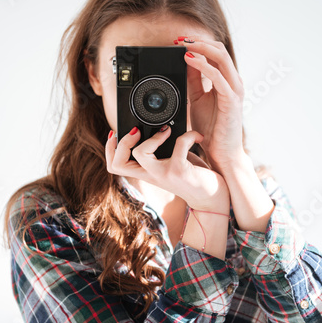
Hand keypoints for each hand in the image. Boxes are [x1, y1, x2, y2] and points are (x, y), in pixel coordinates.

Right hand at [105, 126, 229, 211]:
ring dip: (153, 136)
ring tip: (167, 131)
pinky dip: (190, 135)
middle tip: (137, 131)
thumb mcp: (172, 162)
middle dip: (122, 142)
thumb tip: (159, 124)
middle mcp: (151, 176)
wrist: (212, 198)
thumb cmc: (193, 177)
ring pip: (140, 153)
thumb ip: (162, 148)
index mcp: (146, 173)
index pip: (114, 166)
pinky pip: (179, 142)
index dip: (109, 149)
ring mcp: (164, 175)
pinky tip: (197, 137)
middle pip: (118, 164)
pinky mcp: (180, 171)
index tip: (115, 133)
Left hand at [176, 37, 244, 172]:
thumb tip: (186, 61)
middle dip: (198, 41)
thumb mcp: (198, 99)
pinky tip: (190, 61)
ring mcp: (234, 90)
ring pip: (221, 58)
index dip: (197, 44)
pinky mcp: (232, 101)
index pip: (215, 53)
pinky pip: (218, 77)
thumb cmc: (212, 130)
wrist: (221, 152)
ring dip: (201, 48)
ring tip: (183, 46)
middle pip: (220, 50)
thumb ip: (194, 81)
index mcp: (226, 81)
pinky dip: (204, 66)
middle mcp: (233, 82)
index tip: (179, 42)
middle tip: (179, 40)